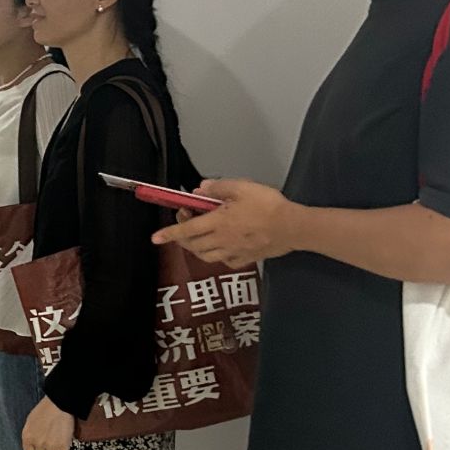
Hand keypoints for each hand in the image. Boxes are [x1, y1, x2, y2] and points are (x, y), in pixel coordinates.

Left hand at [21, 397, 75, 449]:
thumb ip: (31, 433)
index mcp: (27, 436)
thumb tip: (33, 442)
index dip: (36, 449)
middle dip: (46, 449)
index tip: (40, 447)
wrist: (59, 404)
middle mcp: (37, 442)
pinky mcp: (62, 446)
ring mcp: (50, 445)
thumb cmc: (46, 408)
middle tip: (51, 441)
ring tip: (58, 443)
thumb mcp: (31, 420)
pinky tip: (64, 447)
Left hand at [154, 178, 296, 266]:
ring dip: (196, 247)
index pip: (187, 230)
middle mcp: (222, 241)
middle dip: (182, 236)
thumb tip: (200, 190)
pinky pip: (224, 261)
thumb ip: (218, 188)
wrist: (293, 227)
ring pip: (205, 256)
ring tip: (198, 235)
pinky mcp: (245, 260)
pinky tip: (221, 247)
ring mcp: (233, 253)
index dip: (169, 233)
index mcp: (218, 222)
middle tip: (185, 221)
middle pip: (193, 245)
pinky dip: (216, 255)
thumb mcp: (243, 187)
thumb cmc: (269, 206)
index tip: (155, 238)